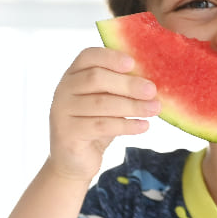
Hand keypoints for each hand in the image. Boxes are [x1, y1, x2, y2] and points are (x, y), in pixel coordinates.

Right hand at [44, 47, 159, 181]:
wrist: (75, 161)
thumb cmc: (95, 125)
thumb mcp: (106, 102)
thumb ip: (119, 88)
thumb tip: (151, 80)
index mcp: (73, 75)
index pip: (88, 56)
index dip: (110, 57)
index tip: (133, 63)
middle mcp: (63, 90)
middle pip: (96, 78)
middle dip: (127, 84)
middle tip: (152, 90)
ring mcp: (62, 111)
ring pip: (101, 103)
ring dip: (132, 106)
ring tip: (154, 109)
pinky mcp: (67, 133)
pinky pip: (102, 126)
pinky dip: (126, 125)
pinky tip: (144, 126)